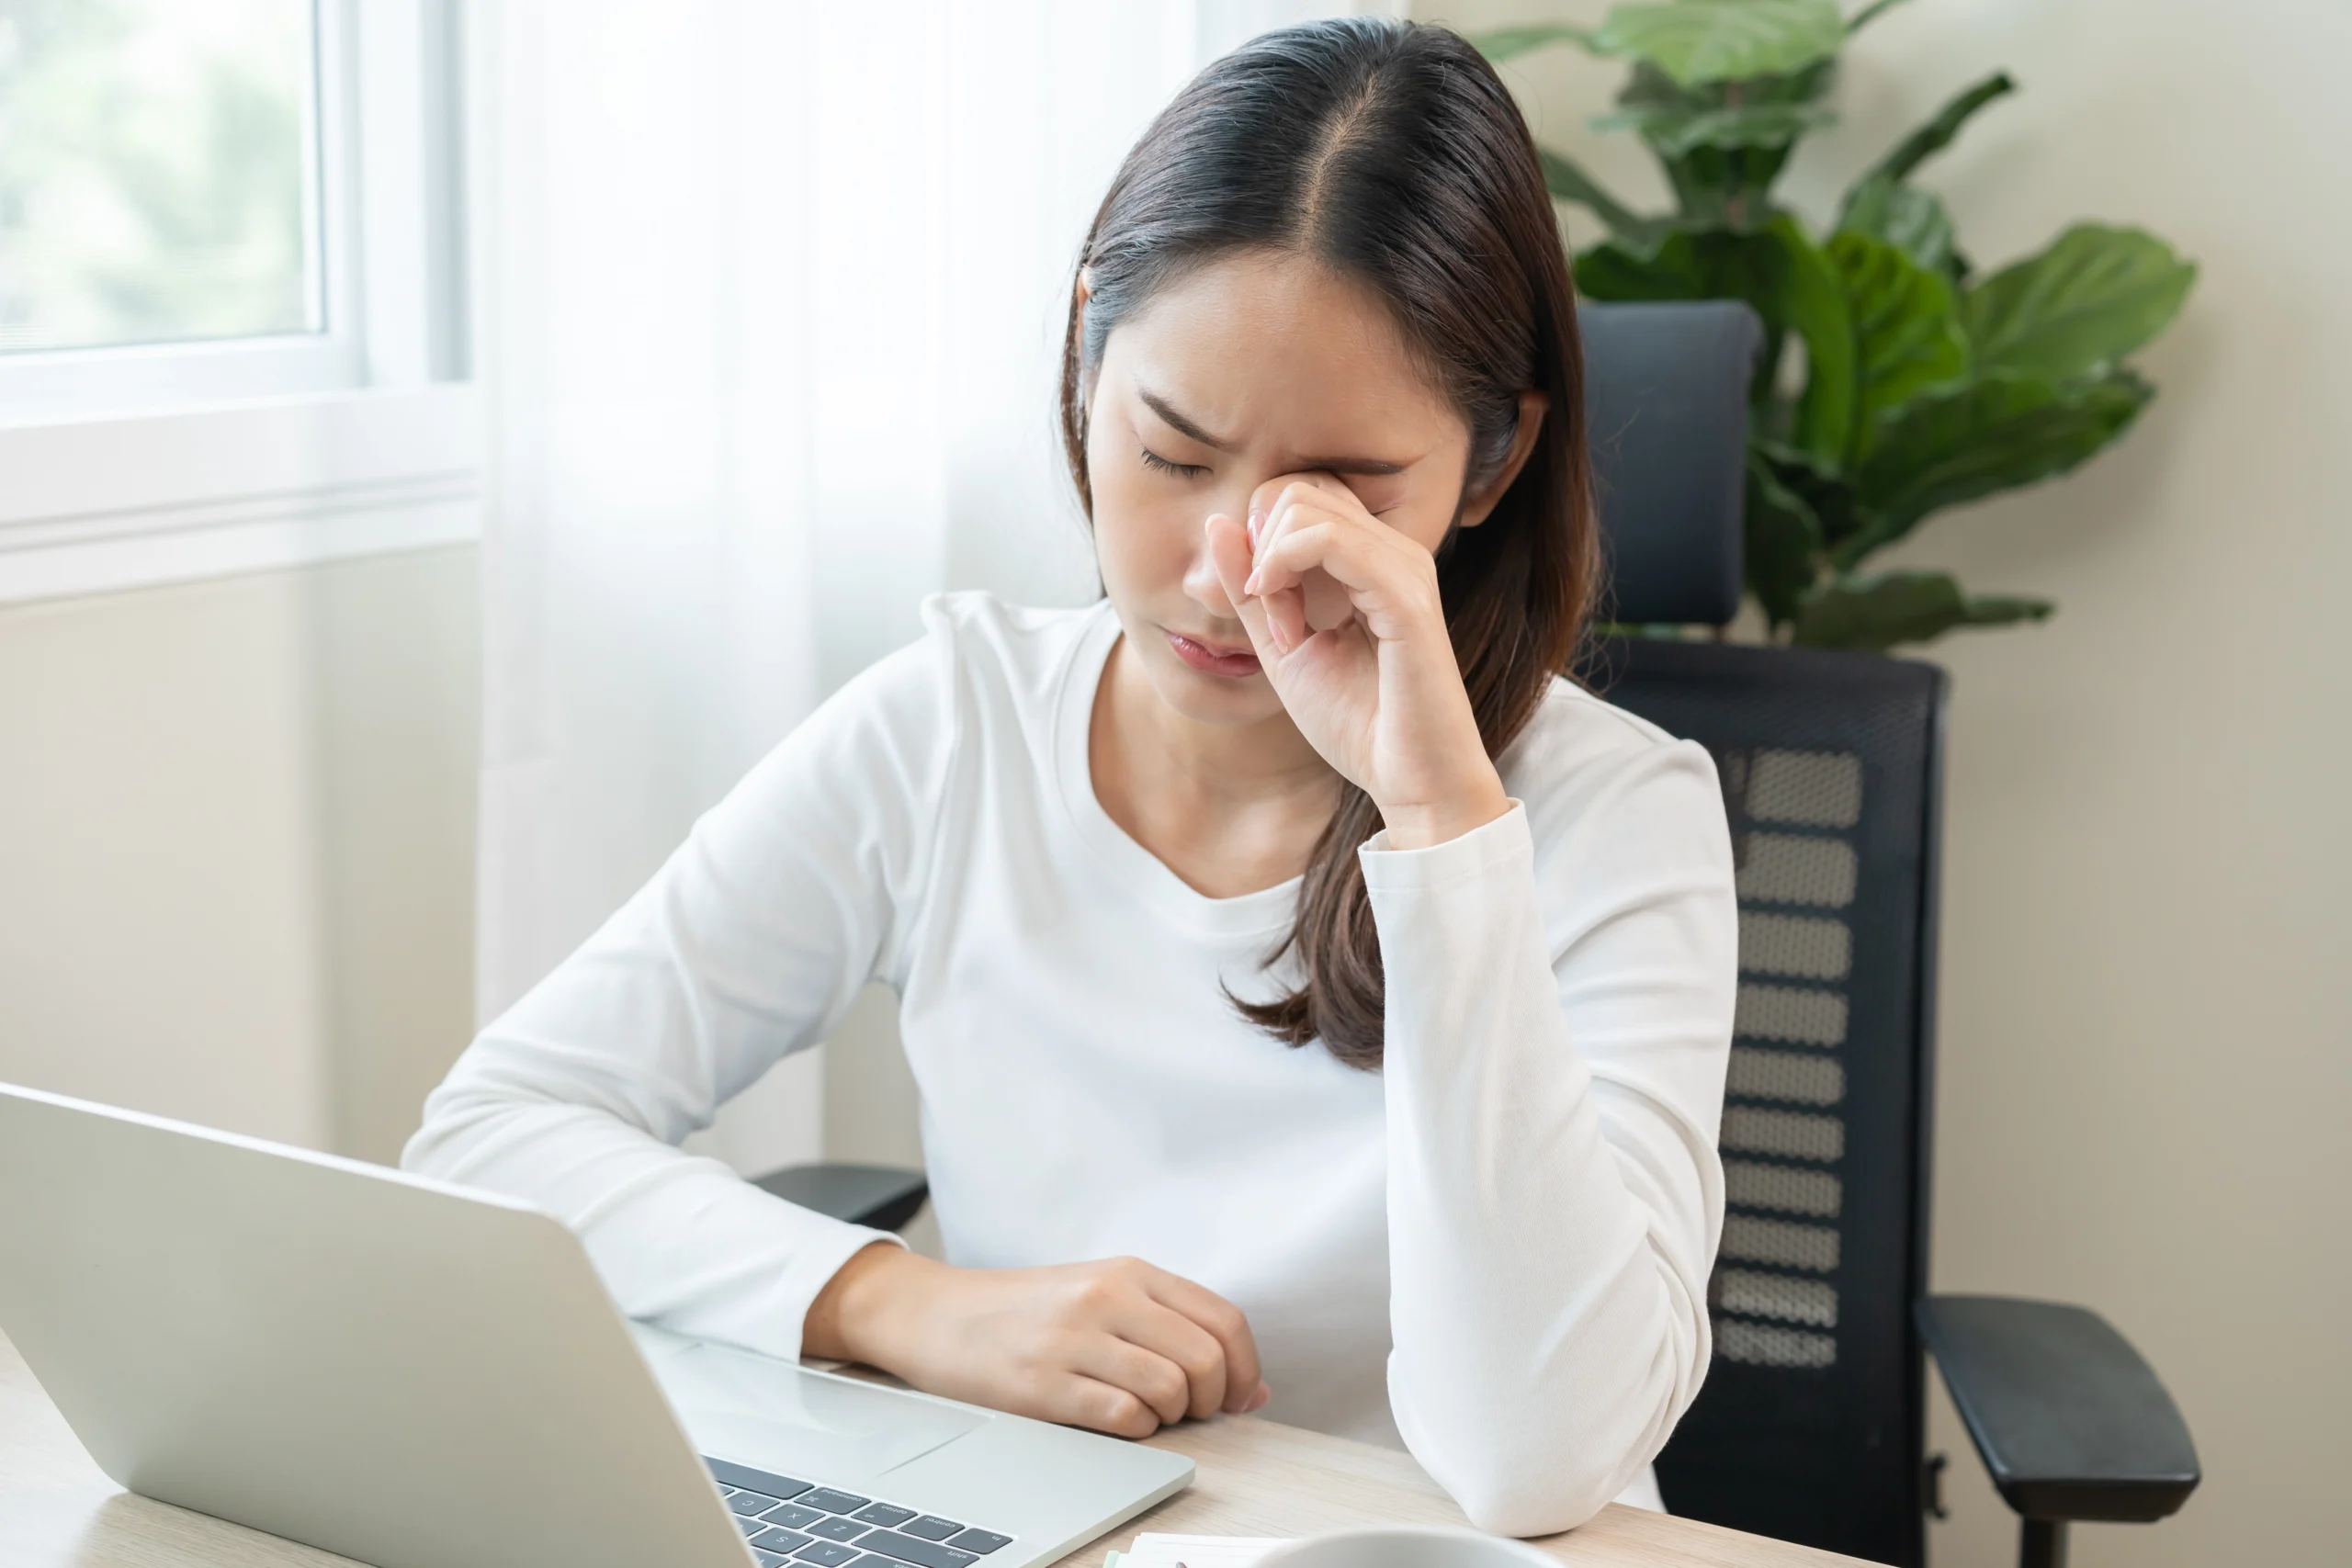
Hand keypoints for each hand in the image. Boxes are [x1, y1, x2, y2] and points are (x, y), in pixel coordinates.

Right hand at [804, 1244, 1270, 1436]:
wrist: (938, 1315)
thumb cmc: (1028, 1311)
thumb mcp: (1103, 1294)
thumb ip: (1174, 1330)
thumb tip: (1251, 1391)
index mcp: (1130, 1272)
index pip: (1224, 1321)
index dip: (1244, 1370)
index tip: (1237, 1397)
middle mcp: (1106, 1296)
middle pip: (1205, 1359)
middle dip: (1210, 1400)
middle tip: (1187, 1411)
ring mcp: (1073, 1338)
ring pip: (1170, 1389)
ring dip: (1170, 1416)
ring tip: (1145, 1412)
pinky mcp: (1042, 1383)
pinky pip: (1123, 1416)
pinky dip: (1135, 1429)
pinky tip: (1115, 1419)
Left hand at [1206, 474, 1509, 849]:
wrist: (1408, 779)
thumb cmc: (1357, 721)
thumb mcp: (1281, 648)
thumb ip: (1250, 588)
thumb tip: (1216, 522)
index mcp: (1370, 558)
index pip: (1298, 493)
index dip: (1260, 539)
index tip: (1262, 606)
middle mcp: (1393, 550)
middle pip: (1296, 490)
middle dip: (1261, 550)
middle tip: (1272, 618)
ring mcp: (1404, 567)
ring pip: (1306, 506)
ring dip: (1271, 566)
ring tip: (1286, 631)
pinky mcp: (1407, 596)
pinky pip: (1330, 539)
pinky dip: (1286, 572)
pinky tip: (1287, 625)